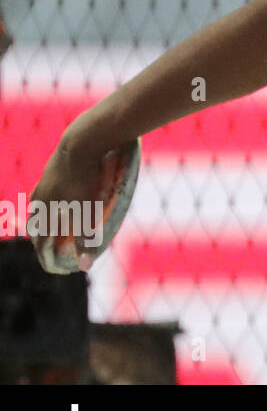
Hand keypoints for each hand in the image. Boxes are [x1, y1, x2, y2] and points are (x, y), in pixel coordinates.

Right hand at [28, 122, 134, 272]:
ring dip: (42, 219)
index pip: (41, 242)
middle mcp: (40, 199)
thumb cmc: (86, 178)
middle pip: (35, 225)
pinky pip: (45, 190)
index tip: (55, 267)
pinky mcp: (52, 169)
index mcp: (45, 211)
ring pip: (38, 206)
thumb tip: (83, 267)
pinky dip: (48, 201)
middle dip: (40, 239)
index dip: (47, 257)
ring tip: (48, 225)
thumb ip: (85, 239)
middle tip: (48, 248)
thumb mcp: (88, 211)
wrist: (81, 142)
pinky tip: (56, 196)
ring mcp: (44, 182)